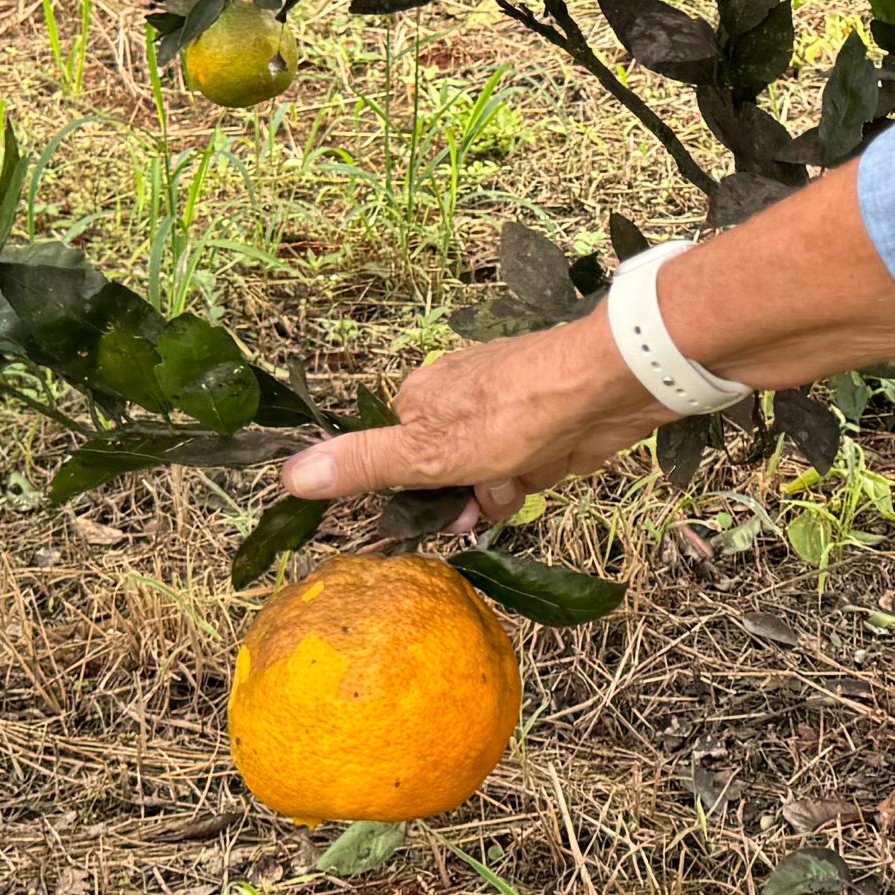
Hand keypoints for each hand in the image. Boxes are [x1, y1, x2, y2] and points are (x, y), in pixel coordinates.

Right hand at [282, 315, 663, 517]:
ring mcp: (504, 412)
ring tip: (523, 475)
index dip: (418, 492)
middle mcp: (457, 400)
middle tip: (485, 500)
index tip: (437, 506)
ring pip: (489, 476)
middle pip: (445, 472)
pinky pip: (526, 466)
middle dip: (468, 496)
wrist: (604, 388)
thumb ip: (364, 463)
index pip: (399, 461)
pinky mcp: (543, 424)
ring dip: (506, 490)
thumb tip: (289, 474)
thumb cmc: (513, 414)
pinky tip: (552, 464)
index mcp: (418, 399)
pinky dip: (538, 474)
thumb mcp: (426, 451)